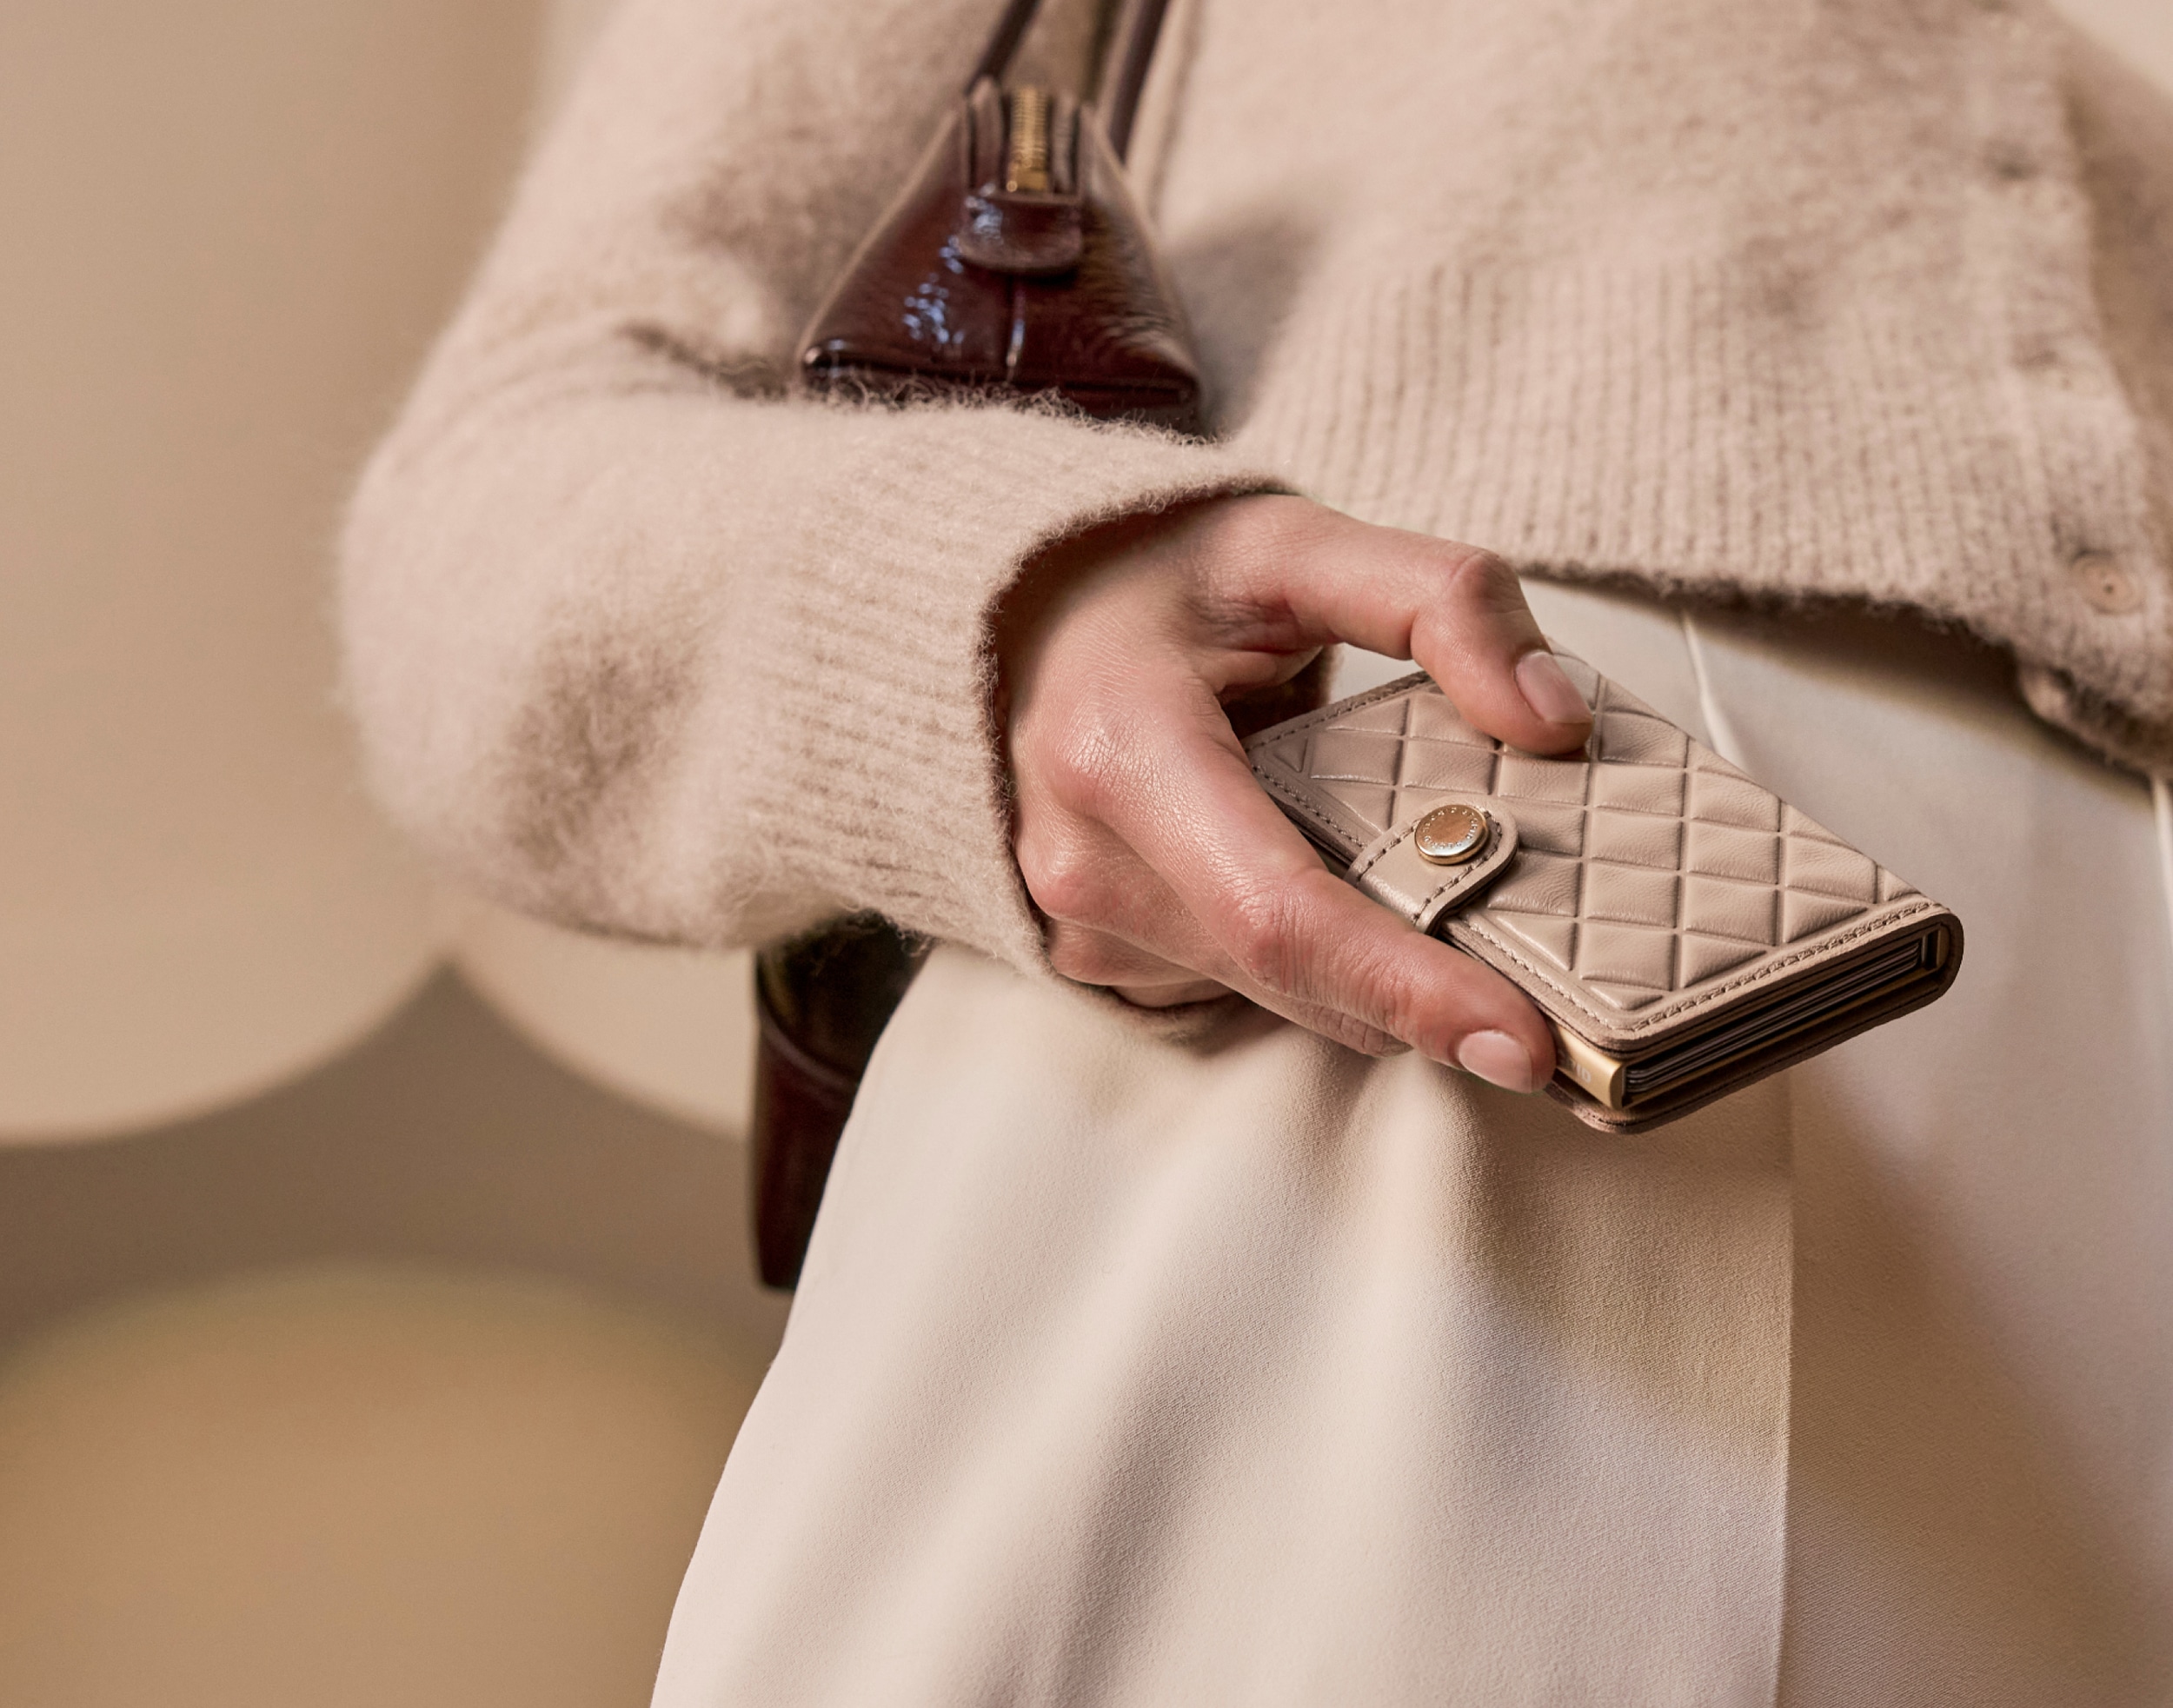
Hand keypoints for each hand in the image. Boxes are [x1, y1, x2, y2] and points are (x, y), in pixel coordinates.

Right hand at [996, 494, 1594, 1090]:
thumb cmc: (1147, 581)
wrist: (1011, 619)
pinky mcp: (1089, 954)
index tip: (1519, 1042)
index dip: (1406, 987)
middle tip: (1543, 985)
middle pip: (1293, 975)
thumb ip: (1440, 601)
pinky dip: (1309, 955)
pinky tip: (1324, 878)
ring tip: (1424, 890)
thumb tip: (1555, 718)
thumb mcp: (1294, 544)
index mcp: (1123, 750)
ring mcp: (1076, 921)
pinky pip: (1238, 985)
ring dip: (1368, 970)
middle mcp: (1083, 859)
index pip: (1279, 912)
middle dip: (1422, 991)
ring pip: (1276, 995)